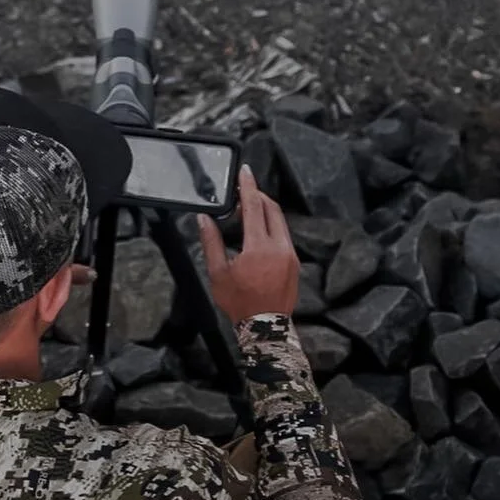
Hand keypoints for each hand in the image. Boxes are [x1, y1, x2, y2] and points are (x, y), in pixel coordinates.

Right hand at [198, 166, 298, 322]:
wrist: (266, 327)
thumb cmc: (240, 302)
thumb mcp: (218, 273)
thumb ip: (211, 242)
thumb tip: (204, 220)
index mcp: (259, 247)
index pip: (255, 207)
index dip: (249, 186)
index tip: (245, 172)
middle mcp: (280, 247)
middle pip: (272, 209)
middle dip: (258, 196)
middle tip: (242, 193)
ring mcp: (291, 255)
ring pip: (280, 222)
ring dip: (265, 212)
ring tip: (247, 215)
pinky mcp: (295, 263)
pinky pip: (284, 236)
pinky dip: (272, 228)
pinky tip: (258, 235)